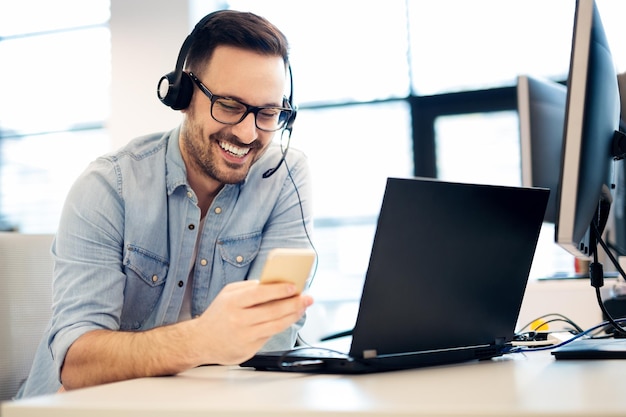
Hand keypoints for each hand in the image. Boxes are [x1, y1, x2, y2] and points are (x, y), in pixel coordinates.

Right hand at [191, 280, 313, 364]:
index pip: (260, 294)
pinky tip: (289, 319)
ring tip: (302, 308)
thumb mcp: (227, 295)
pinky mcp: (248, 349)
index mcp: (232, 302)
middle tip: (307, 298)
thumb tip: (272, 284)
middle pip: (273, 311)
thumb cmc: (218, 315)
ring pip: (276, 325)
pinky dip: (281, 326)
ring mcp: (244, 336)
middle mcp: (238, 319)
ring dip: (293, 316)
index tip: (294, 286)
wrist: (200, 341)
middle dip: (294, 304)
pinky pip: (269, 336)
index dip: (279, 290)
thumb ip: (248, 288)